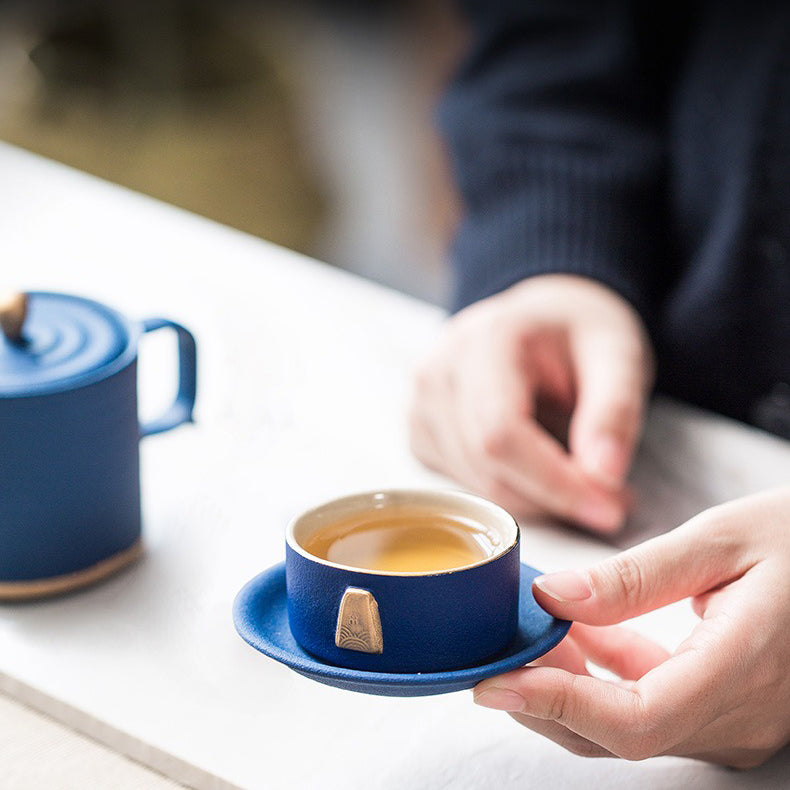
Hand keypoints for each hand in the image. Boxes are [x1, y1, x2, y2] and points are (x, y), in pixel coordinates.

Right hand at [409, 274, 653, 531]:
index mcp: (484, 341)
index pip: (502, 434)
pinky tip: (539, 467)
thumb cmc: (576, 332)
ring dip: (536, 500)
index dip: (553, 482)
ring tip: (584, 479)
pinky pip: (464, 485)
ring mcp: (421, 404)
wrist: (537, 318)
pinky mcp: (420, 433)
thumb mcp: (617, 354)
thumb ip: (614, 410)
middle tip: (611, 501)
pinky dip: (510, 492)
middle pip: (486, 466)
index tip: (609, 508)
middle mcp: (437, 372)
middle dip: (553, 497)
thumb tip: (604, 475)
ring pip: (475, 486)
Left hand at [473, 487, 789, 767]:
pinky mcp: (726, 707)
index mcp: (742, 671)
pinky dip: (605, 675)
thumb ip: (637, 578)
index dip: (555, 705)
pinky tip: (577, 632)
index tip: (495, 683)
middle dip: (545, 695)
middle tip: (495, 651)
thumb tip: (555, 597)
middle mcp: (739, 717)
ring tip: (529, 632)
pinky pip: (651, 704)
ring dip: (570, 684)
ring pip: (629, 723)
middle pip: (618, 732)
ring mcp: (735, 720)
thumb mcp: (721, 541)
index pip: (633, 719)